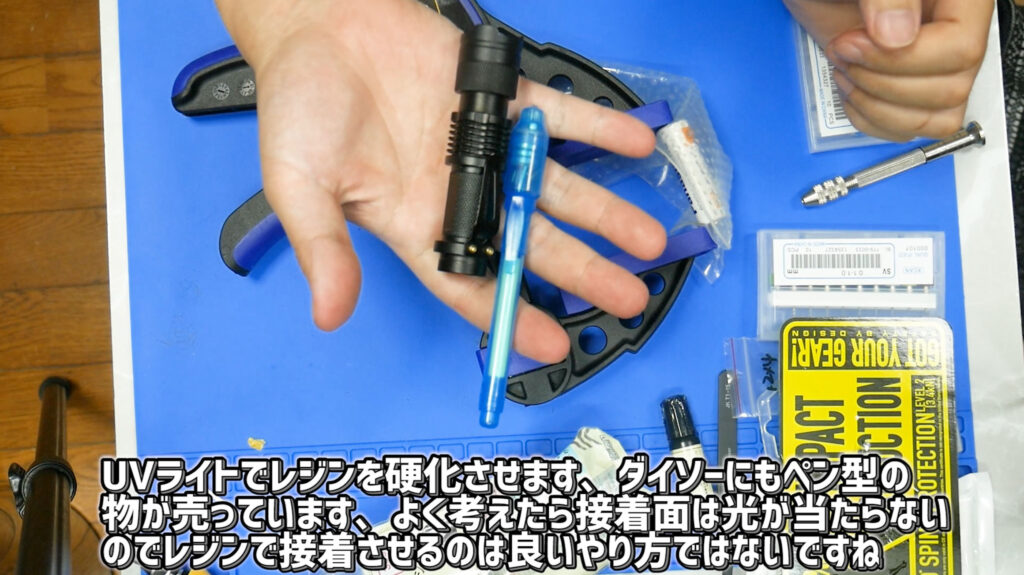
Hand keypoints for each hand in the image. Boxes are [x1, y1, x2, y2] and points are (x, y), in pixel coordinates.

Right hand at [215, 0, 666, 362]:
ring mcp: (485, 146)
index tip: (550, 347)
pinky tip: (637, 145)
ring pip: (554, 187)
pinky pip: (559, 116)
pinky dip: (599, 128)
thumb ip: (322, 249)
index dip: (509, 317)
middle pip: (530, 243)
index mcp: (413, 223)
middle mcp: (459, 192)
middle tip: (627, 298)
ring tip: (649, 241)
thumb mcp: (300, 186)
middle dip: (581, 272)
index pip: (470, 283)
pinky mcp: (499, 97)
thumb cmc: (300, 104)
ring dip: (604, 212)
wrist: (318, 25)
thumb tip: (329, 315)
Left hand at [784, 0, 992, 140]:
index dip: (903, 60)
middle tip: (843, 53)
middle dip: (881, 83)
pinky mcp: (907, 86)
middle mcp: (953, 31)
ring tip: (844, 69)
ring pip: (933, 118)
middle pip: (949, 90)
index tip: (854, 45)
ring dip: (876, 106)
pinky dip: (872, 120)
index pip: (961, 48)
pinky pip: (909, 128)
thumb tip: (898, 37)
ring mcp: (932, 62)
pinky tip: (850, 91)